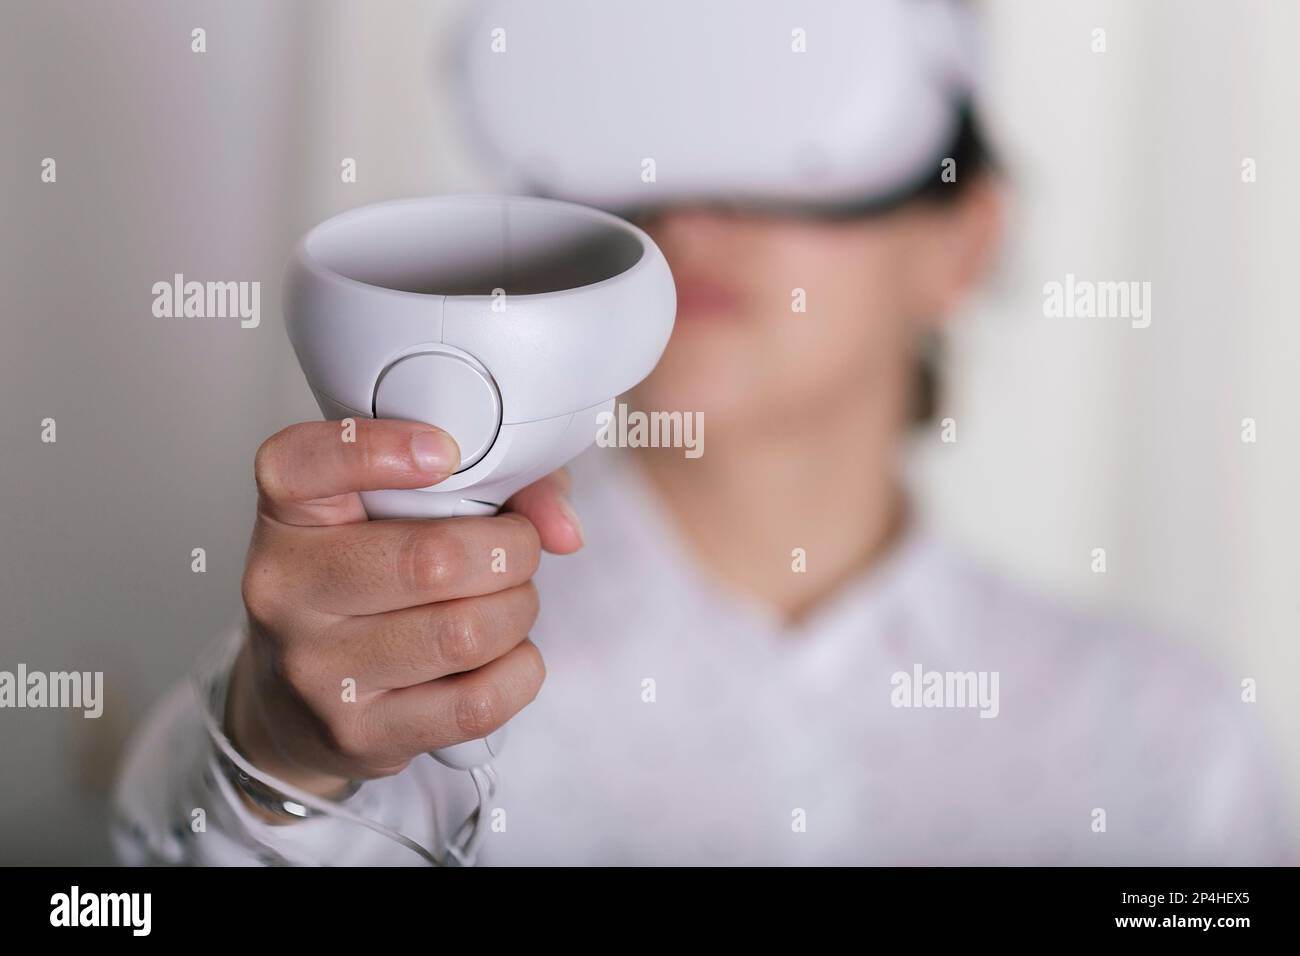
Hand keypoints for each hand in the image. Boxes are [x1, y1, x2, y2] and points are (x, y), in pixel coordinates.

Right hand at [225, 418, 581, 817]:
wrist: (297, 700)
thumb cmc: (371, 579)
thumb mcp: (404, 510)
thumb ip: (499, 483)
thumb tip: (563, 528)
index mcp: (289, 518)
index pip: (301, 466)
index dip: (376, 449)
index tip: (444, 452)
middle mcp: (286, 591)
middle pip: (431, 560)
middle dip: (509, 550)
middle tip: (516, 550)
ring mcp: (316, 670)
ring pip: (462, 633)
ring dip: (516, 612)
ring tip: (508, 602)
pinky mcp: (359, 732)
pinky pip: (476, 702)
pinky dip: (518, 671)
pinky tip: (504, 655)